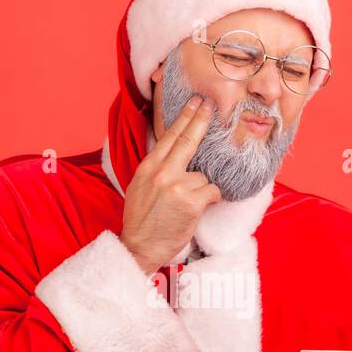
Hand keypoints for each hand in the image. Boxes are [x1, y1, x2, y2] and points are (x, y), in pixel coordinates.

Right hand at [119, 94, 223, 273]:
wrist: (140, 247)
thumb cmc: (142, 220)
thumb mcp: (140, 186)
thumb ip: (156, 168)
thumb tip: (173, 153)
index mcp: (147, 167)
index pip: (169, 136)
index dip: (184, 118)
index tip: (195, 103)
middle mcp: (161, 172)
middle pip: (187, 140)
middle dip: (200, 120)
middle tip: (210, 105)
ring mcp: (177, 186)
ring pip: (202, 176)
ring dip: (200, 189)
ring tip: (185, 206)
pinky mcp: (192, 201)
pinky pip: (212, 191)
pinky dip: (210, 199)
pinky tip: (197, 210)